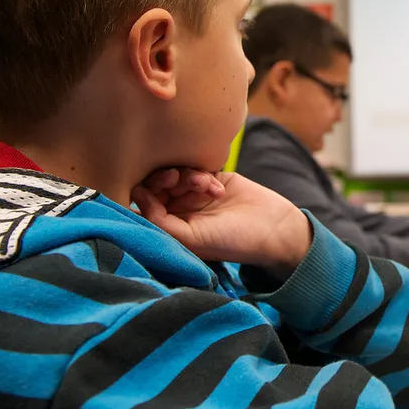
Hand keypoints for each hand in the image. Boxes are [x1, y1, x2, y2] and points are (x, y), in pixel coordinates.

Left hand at [132, 168, 311, 279]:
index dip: (144, 193)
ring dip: (188, 177)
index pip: (142, 205)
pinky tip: (218, 189)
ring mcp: (193, 194)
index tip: (158, 190)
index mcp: (169, 227)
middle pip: (155, 185)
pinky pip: (196, 166)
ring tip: (206, 186)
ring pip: (176, 173)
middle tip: (175, 177)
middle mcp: (177, 210)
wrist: (271, 229)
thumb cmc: (230, 241)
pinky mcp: (211, 179)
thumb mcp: (190, 238)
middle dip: (163, 178)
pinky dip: (204, 175)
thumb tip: (137, 194)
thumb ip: (158, 220)